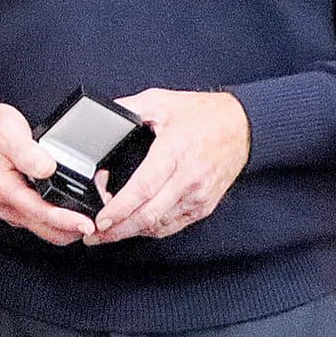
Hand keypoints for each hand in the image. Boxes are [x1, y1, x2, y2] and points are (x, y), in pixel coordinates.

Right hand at [0, 99, 94, 245]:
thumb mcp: (8, 132)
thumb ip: (27, 151)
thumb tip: (47, 169)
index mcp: (4, 189)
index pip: (40, 213)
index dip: (66, 220)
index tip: (87, 223)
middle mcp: (9, 205)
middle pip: (49, 231)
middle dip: (77, 226)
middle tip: (103, 209)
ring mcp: (17, 209)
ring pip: (51, 231)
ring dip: (74, 226)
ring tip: (97, 206)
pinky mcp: (24, 208)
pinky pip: (49, 224)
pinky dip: (68, 220)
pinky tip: (81, 206)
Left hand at [87, 89, 249, 243]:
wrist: (242, 127)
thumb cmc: (203, 114)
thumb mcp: (161, 101)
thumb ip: (128, 108)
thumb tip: (103, 114)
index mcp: (175, 151)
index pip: (143, 188)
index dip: (120, 208)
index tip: (100, 219)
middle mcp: (188, 178)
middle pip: (149, 215)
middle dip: (117, 230)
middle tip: (93, 235)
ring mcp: (198, 195)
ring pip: (159, 224)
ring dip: (131, 231)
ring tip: (107, 230)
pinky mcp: (204, 205)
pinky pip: (173, 225)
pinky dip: (150, 229)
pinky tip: (133, 225)